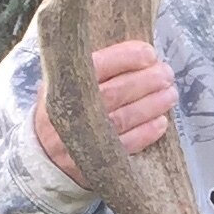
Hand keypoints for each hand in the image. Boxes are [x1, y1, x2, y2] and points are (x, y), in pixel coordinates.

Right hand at [34, 40, 175, 187]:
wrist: (44, 156)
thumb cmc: (64, 110)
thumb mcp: (63, 84)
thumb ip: (89, 69)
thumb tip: (136, 52)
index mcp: (61, 86)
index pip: (96, 66)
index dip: (125, 58)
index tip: (149, 53)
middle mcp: (70, 111)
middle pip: (114, 92)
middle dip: (146, 81)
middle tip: (166, 73)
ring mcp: (82, 139)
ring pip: (123, 118)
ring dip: (151, 104)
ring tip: (170, 94)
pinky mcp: (94, 162)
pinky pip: (125, 145)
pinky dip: (145, 133)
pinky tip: (161, 122)